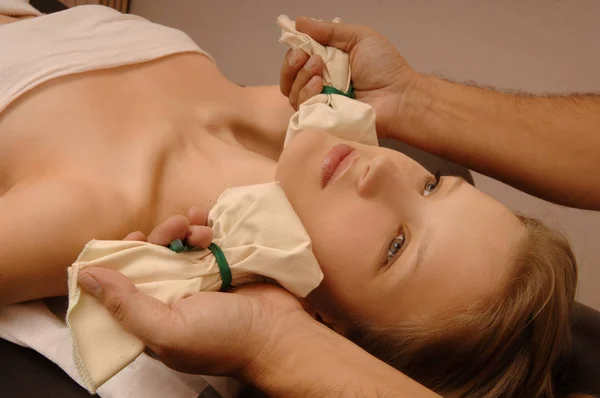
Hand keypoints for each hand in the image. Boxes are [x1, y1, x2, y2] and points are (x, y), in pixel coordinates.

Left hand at [77, 208, 311, 377]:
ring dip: (185, 229)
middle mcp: (173, 297)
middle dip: (160, 237)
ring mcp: (200, 278)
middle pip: (152, 257)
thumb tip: (85, 275)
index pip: (123, 286)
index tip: (132, 240)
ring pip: (179, 243)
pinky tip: (207, 220)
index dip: (122, 260)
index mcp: (153, 318)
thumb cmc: (222, 338)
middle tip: (174, 229)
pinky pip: (206, 236)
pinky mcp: (223, 263)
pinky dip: (204, 223)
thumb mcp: (167, 330)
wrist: (279, 333)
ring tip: (200, 231)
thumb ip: (126, 305)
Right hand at [280, 17, 420, 137]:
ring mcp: (320, 103)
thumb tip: (299, 21)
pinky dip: (306, 94)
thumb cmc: (384, 67)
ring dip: (301, 78)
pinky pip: (301, 109)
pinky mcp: (321, 119)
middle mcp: (319, 83)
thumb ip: (329, 30)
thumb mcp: (359, 37)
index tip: (301, 46)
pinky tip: (320, 88)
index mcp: (327, 62)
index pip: (297, 57)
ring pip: (291, 92)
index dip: (294, 51)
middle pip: (288, 76)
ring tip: (321, 75)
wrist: (399, 96)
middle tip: (313, 60)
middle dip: (292, 64)